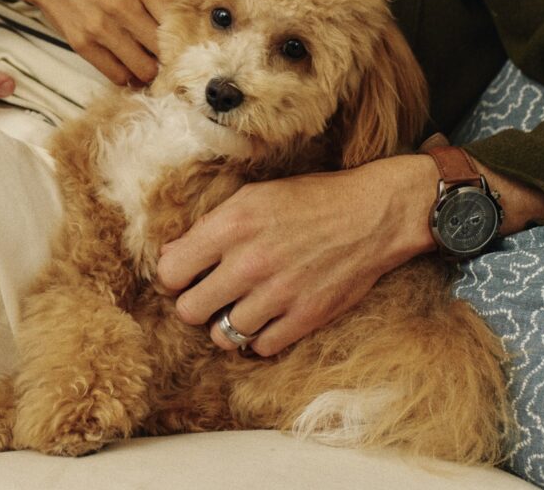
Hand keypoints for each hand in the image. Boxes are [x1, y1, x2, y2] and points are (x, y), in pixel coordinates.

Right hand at [19, 0, 184, 85]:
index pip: (177, 19)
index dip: (187, 33)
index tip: (190, 38)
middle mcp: (122, 5)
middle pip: (163, 48)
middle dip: (171, 55)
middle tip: (175, 57)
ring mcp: (101, 27)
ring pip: (142, 68)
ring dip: (150, 69)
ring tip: (152, 63)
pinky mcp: (82, 44)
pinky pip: (115, 74)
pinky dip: (126, 75)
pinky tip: (130, 65)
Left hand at [154, 156, 434, 356]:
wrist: (372, 215)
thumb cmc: (309, 200)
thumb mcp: (252, 197)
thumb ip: (209, 228)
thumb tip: (171, 256)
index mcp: (231, 226)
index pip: (170, 272)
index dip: (173, 276)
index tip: (186, 275)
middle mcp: (250, 263)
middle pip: (189, 311)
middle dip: (195, 304)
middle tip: (209, 295)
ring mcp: (278, 295)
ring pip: (222, 336)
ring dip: (226, 324)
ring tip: (239, 307)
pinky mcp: (305, 317)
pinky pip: (261, 347)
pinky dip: (259, 338)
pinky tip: (266, 318)